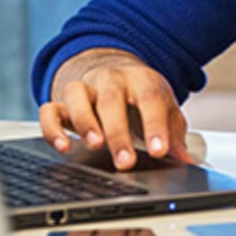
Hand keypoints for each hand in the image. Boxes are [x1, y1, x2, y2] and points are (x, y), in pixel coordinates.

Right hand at [37, 48, 194, 170]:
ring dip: (84, 121)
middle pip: (112, 99)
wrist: (115, 73)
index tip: (159, 151)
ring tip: (94, 145)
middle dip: (118, 132)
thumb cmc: (142, 97)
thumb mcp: (165, 110)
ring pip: (77, 96)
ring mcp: (85, 89)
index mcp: (142, 80)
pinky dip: (53, 127)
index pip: (150, 98)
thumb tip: (186, 160)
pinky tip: (63, 146)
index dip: (155, 125)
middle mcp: (111, 80)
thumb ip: (174, 133)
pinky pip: (50, 110)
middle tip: (125, 161)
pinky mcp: (62, 102)